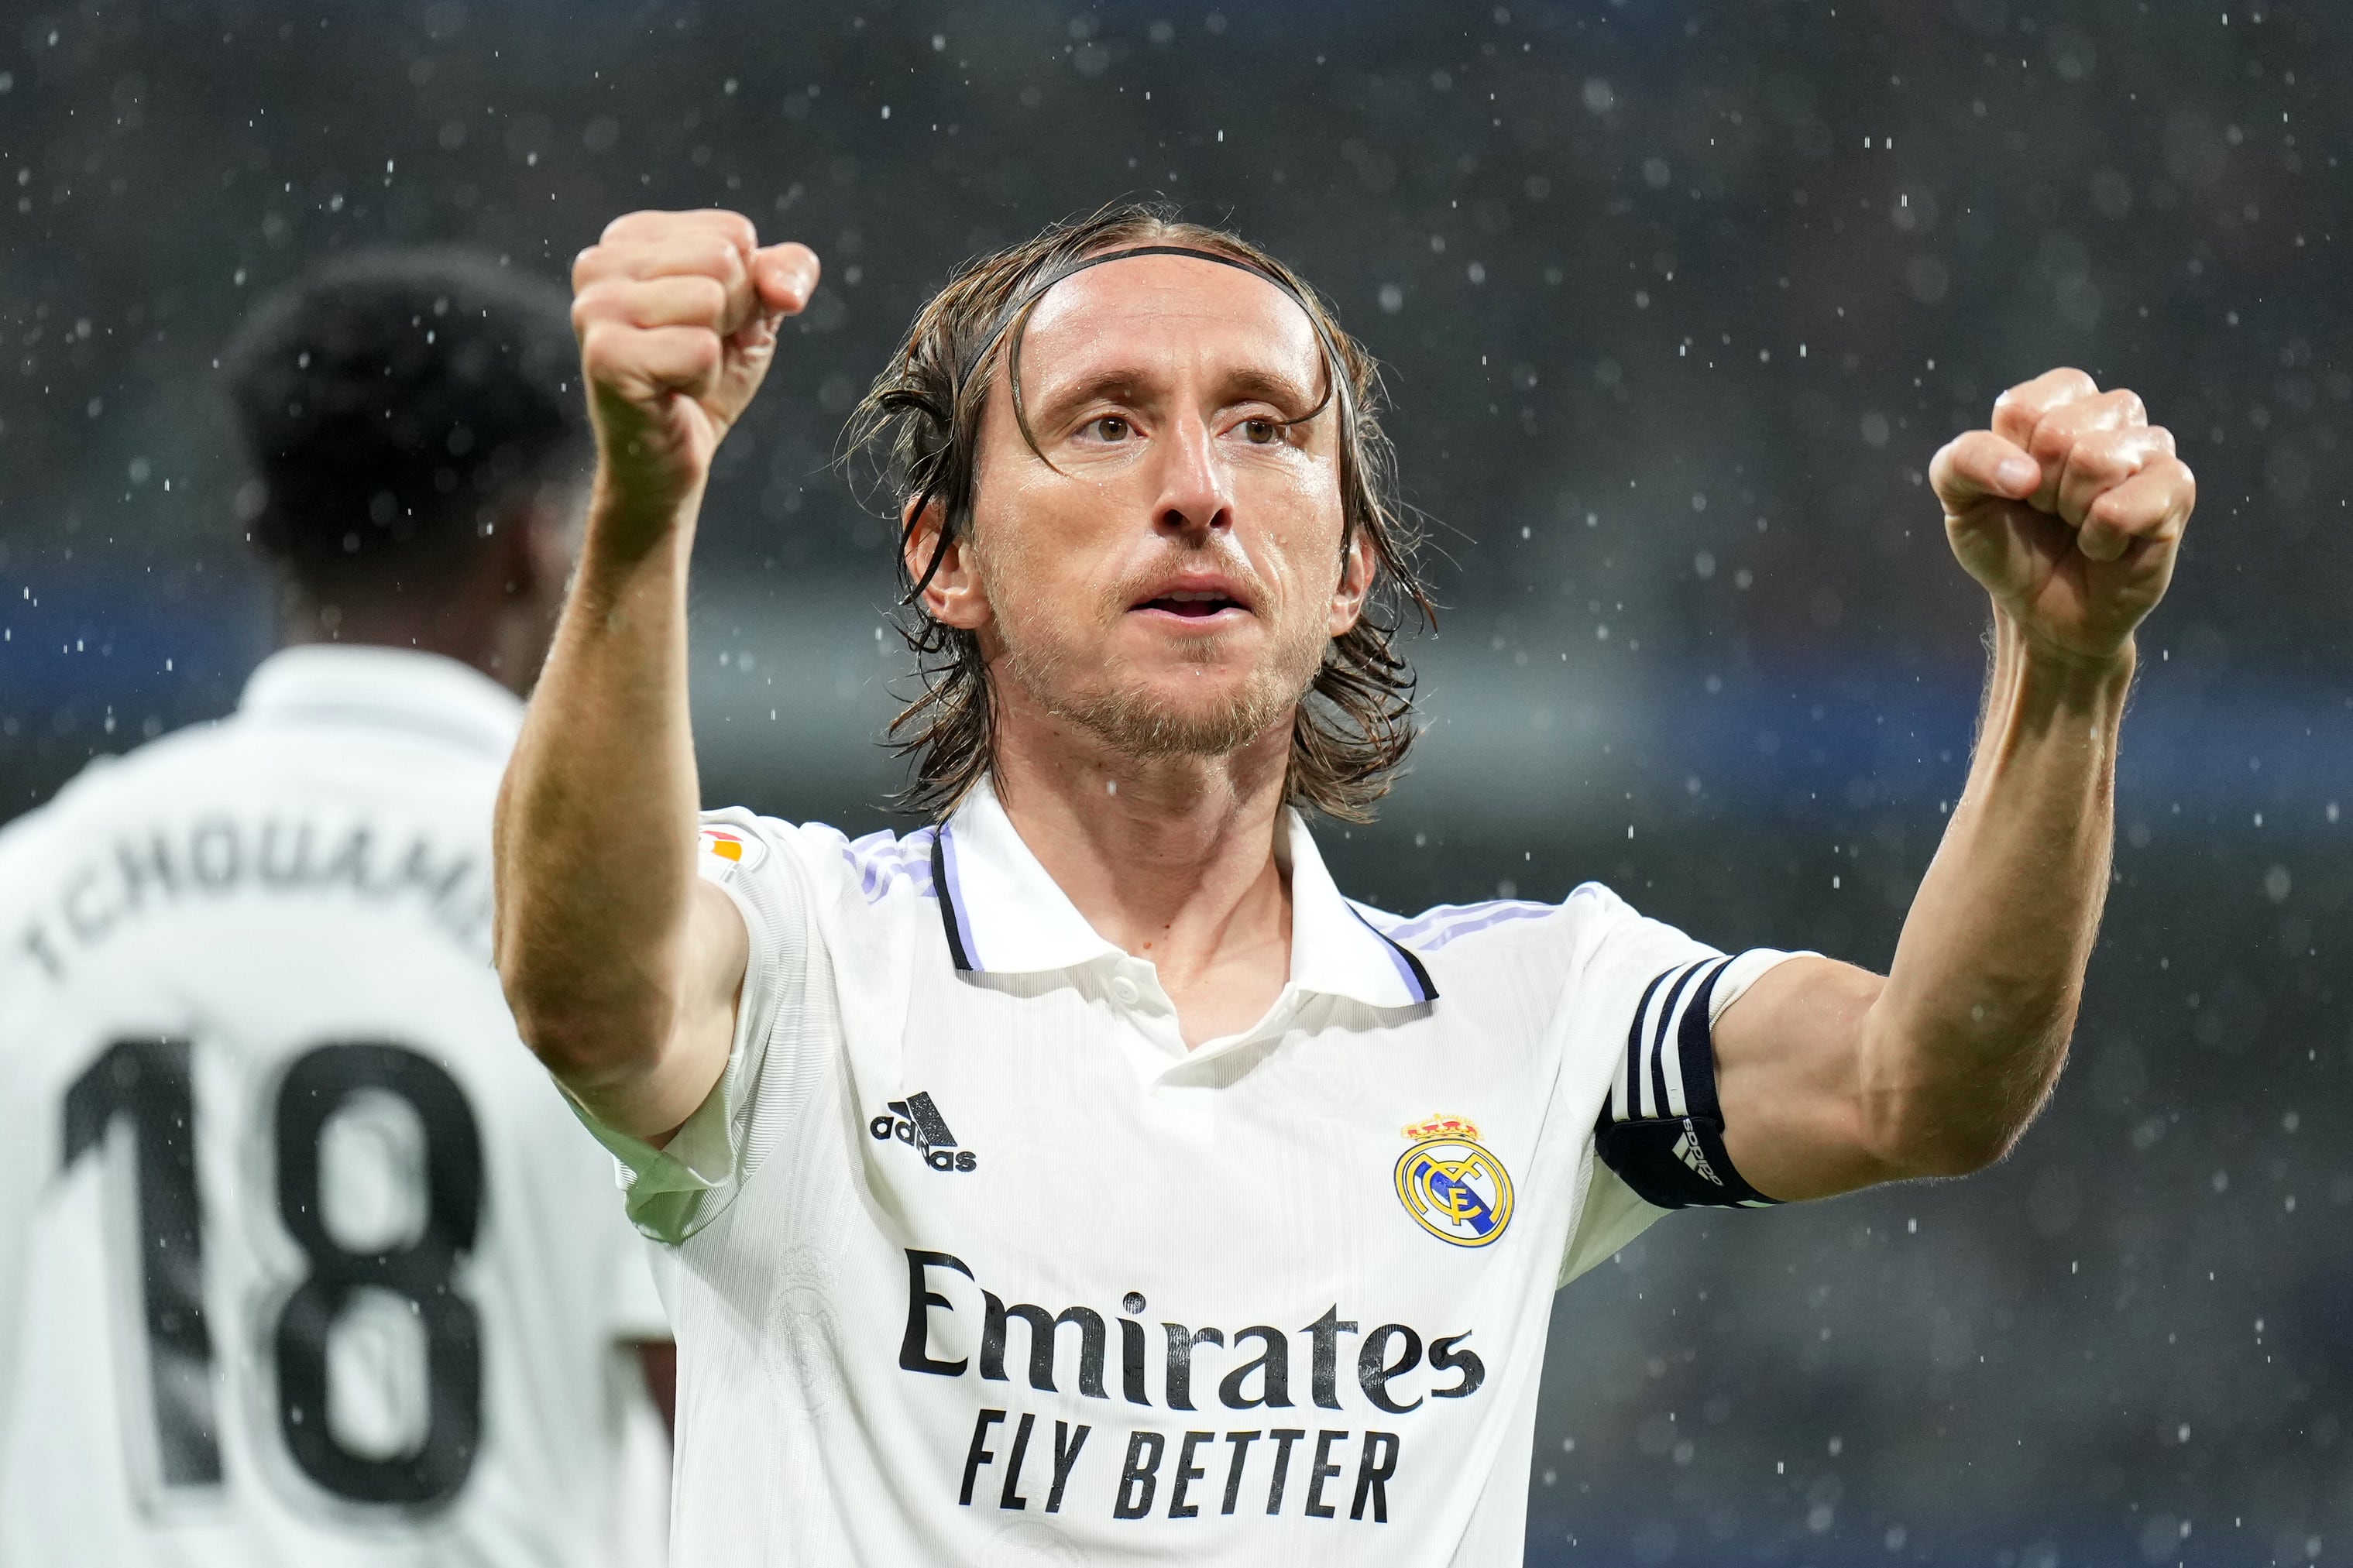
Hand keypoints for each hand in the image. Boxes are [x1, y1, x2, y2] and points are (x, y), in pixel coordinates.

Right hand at [571, 210, 819, 528]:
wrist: (671, 459)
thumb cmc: (704, 380)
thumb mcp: (755, 314)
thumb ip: (783, 273)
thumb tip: (787, 288)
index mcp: (631, 238)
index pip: (733, 233)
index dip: (744, 288)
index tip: (707, 324)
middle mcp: (599, 262)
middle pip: (722, 259)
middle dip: (731, 315)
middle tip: (695, 353)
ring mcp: (595, 308)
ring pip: (710, 299)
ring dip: (713, 350)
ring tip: (680, 371)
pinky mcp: (604, 356)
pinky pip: (699, 349)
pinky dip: (702, 380)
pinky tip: (671, 393)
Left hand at [1930, 368, 2194, 663]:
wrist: (2041, 609)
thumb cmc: (2009, 544)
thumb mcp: (1962, 501)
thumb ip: (1962, 462)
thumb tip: (2024, 474)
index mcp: (2059, 401)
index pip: (2022, 407)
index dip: (2005, 459)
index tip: (2015, 486)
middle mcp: (2112, 414)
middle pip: (2058, 433)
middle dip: (2039, 489)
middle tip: (2050, 511)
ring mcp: (2152, 448)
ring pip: (2094, 459)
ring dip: (2070, 510)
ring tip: (2078, 523)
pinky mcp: (2177, 490)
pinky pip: (2122, 507)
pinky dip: (2099, 539)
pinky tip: (2105, 544)